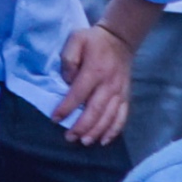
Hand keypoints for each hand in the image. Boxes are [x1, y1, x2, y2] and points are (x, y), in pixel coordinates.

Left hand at [54, 18, 132, 146]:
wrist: (120, 39)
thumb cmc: (93, 41)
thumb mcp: (76, 39)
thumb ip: (68, 58)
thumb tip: (67, 81)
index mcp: (94, 71)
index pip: (78, 94)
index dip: (66, 108)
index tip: (55, 119)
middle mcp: (108, 84)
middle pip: (95, 110)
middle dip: (82, 126)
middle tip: (69, 137)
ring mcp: (119, 92)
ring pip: (109, 116)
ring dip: (97, 131)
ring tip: (84, 142)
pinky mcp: (126, 96)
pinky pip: (122, 116)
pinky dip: (114, 130)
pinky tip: (104, 140)